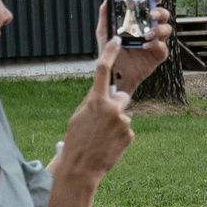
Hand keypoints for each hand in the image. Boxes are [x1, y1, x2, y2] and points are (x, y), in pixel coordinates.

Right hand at [55, 48, 136, 186]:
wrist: (81, 167)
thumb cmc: (76, 139)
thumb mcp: (79, 115)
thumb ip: (92, 101)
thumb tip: (102, 94)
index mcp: (95, 100)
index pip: (103, 70)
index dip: (110, 53)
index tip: (117, 40)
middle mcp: (112, 108)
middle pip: (122, 97)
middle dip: (116, 105)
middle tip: (103, 121)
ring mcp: (123, 121)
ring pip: (123, 115)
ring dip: (116, 123)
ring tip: (102, 137)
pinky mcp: (130, 134)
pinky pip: (126, 129)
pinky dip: (119, 136)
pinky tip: (109, 144)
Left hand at [108, 6, 173, 93]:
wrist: (114, 74)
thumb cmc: (111, 53)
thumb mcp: (104, 32)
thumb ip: (105, 15)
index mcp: (140, 22)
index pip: (151, 6)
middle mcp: (150, 30)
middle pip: (164, 16)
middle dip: (161, 12)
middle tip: (151, 14)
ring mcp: (155, 42)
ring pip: (167, 30)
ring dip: (159, 29)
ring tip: (146, 34)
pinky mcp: (158, 55)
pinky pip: (163, 48)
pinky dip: (156, 45)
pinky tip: (145, 46)